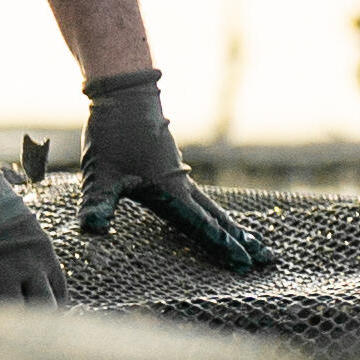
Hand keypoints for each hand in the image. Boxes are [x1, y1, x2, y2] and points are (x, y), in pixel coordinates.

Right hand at [0, 145, 67, 304]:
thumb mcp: (21, 226)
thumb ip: (28, 254)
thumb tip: (26, 279)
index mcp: (43, 253)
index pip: (60, 295)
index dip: (50, 309)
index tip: (39, 317)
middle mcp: (28, 267)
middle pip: (43, 309)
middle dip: (32, 319)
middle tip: (16, 325)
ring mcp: (0, 276)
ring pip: (11, 314)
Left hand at [76, 69, 274, 271]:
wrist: (125, 94)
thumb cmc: (113, 133)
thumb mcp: (100, 173)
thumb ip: (97, 204)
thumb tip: (91, 230)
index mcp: (170, 191)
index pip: (202, 227)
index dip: (222, 247)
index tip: (244, 264)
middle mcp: (181, 186)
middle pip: (218, 220)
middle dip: (242, 241)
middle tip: (268, 259)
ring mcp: (179, 176)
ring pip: (213, 208)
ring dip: (233, 228)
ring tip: (254, 242)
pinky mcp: (172, 169)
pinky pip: (202, 198)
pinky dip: (216, 214)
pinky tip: (214, 217)